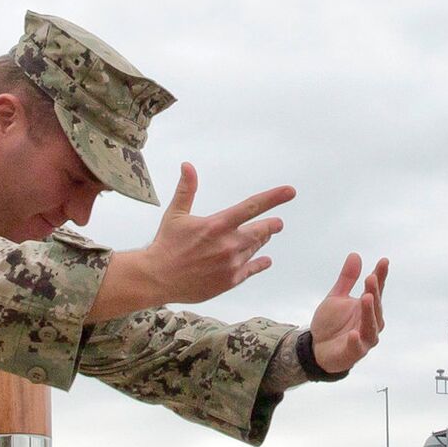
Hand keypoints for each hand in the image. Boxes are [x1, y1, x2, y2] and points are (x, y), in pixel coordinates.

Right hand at [144, 162, 294, 304]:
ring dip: (261, 241)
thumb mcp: (176, 214)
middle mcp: (228, 244)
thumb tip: (188, 165)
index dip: (274, 198)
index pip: (252, 207)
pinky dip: (260, 263)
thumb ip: (186, 189)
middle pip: (260, 230)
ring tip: (264, 236)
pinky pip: (251, 269)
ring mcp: (231, 264)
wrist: (157, 278)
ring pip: (255, 248)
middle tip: (277, 223)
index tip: (290, 191)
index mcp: (217, 225)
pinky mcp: (230, 281)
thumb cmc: (166, 244)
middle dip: (271, 225)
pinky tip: (265, 260)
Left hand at [309, 253, 388, 373]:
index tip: (384, 261)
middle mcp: (371, 322)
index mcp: (367, 307)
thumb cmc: (331, 323)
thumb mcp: (336, 297)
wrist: (317, 348)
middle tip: (371, 278)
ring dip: (369, 312)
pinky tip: (353, 333)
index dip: (381, 276)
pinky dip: (356, 341)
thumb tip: (355, 255)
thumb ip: (346, 279)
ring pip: (371, 326)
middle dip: (374, 292)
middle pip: (375, 306)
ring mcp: (364, 338)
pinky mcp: (354, 352)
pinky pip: (357, 347)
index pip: (376, 290)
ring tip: (366, 298)